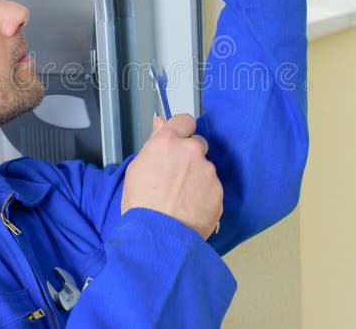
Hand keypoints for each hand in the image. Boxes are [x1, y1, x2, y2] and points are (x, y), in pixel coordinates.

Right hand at [121, 114, 222, 239]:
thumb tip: (160, 124)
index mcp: (167, 142)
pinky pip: (213, 188)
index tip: (180, 140)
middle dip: (190, 155)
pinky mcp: (218, 190)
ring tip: (181, 198)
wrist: (158, 236)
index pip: (184, 120)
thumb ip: (154, 143)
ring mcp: (207, 171)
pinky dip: (205, 195)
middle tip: (177, 175)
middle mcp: (191, 151)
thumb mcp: (137, 168)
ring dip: (198, 177)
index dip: (182, 130)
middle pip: (198, 143)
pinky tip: (190, 208)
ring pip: (206, 168)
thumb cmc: (142, 206)